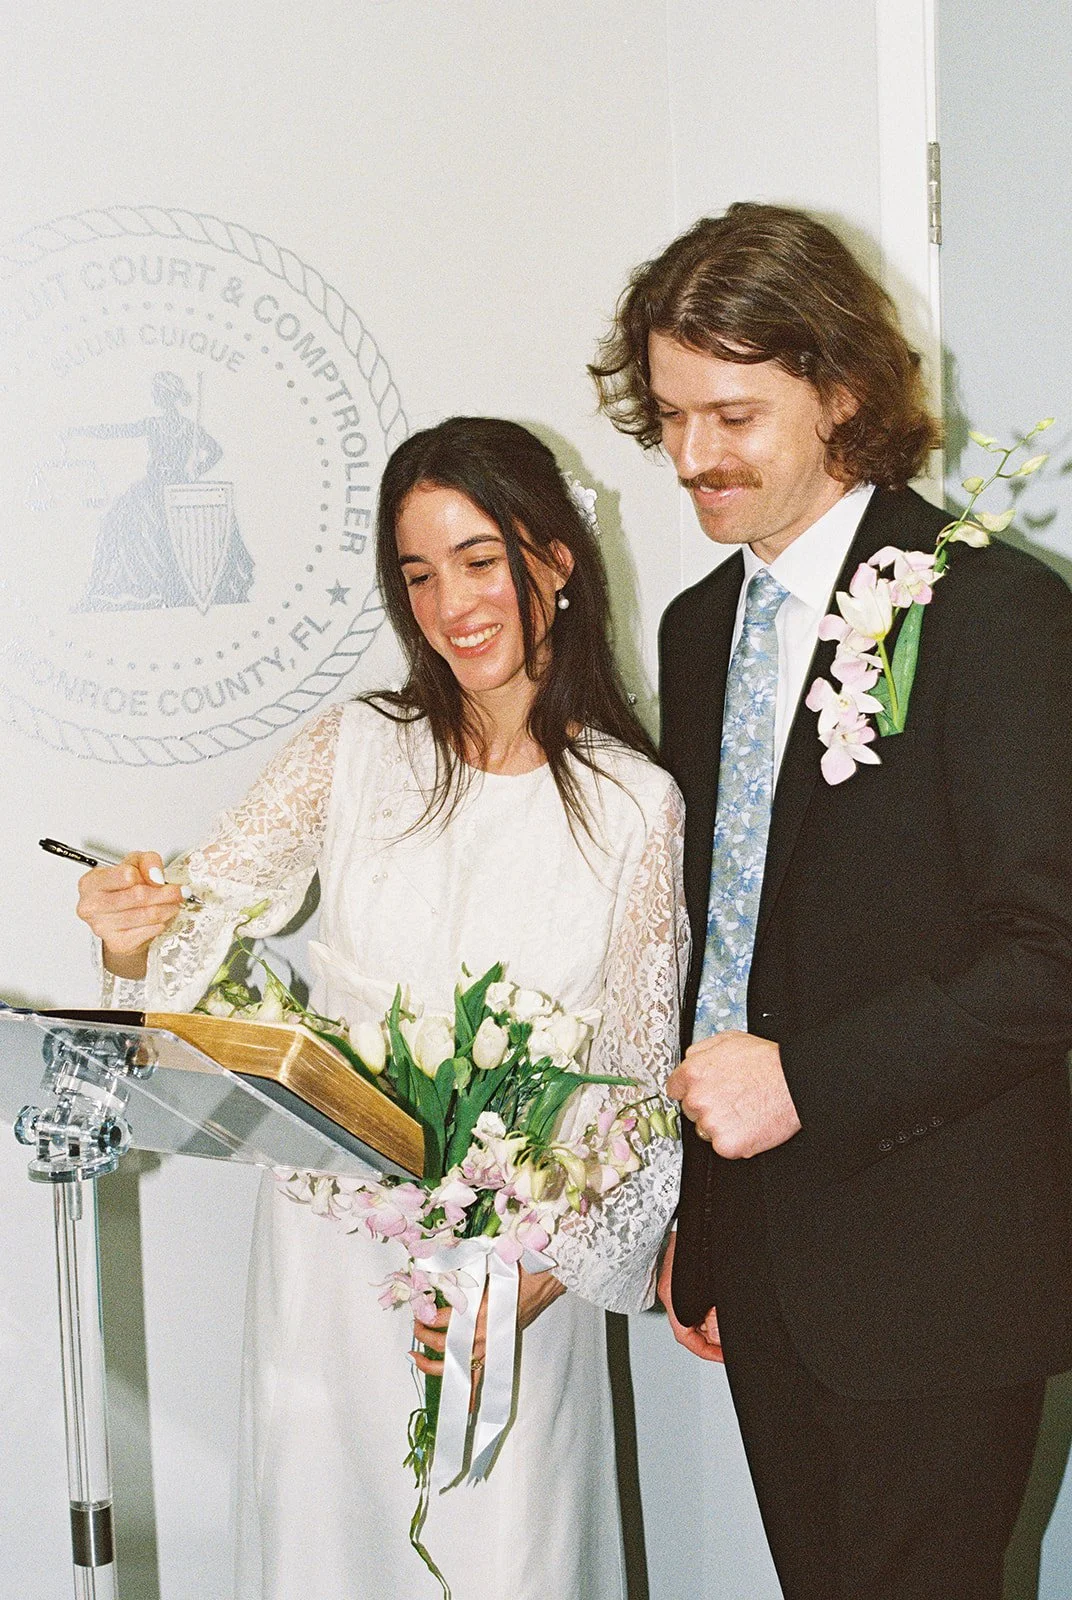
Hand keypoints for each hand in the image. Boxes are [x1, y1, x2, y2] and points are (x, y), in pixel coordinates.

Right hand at [76, 852, 182, 978]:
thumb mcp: (135, 864)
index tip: (161, 879)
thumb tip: (156, 876)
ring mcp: (102, 926)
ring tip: (173, 904)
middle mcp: (91, 905)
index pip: (126, 875)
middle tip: (178, 892)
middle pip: (138, 896)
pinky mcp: (116, 943)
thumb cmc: (124, 888)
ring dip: (166, 909)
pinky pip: (147, 932)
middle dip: (164, 893)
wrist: (119, 921)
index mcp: (91, 882)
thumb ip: (147, 862)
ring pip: (146, 915)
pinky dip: (161, 924)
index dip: (148, 876)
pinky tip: (162, 918)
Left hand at [412, 1266, 565, 1408]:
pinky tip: (462, 1407)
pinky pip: (479, 1380)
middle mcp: (480, 1335)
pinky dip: (470, 1395)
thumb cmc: (514, 1273)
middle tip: (415, 1324)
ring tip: (414, 1356)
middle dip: (422, 1336)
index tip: (418, 1307)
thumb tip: (437, 1277)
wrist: (541, 1282)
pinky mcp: (494, 1353)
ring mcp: (487, 1348)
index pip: (441, 1320)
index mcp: (477, 1313)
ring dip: (429, 1365)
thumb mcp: (484, 1270)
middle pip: (441, 1345)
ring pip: (453, 1367)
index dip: (425, 1314)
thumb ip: (461, 1278)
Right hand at [656, 1230, 723, 1362]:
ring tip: (731, 1326)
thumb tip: (718, 1335)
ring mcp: (675, 1284)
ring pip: (693, 1314)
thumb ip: (713, 1310)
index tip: (724, 1356)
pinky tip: (722, 1306)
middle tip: (731, 1344)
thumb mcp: (707, 1283)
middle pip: (689, 1328)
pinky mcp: (682, 1275)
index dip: (706, 1351)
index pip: (685, 1336)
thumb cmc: (697, 1240)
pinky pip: (695, 1301)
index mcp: (673, 1296)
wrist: (696, 1213)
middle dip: (711, 1339)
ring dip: (711, 1324)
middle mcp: (671, 1293)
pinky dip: (709, 1308)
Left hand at [666, 1031, 800, 1158]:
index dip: (690, 1089)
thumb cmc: (767, 1061)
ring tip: (743, 1110)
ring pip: (705, 1129)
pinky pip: (722, 1146)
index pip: (674, 1088)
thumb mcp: (728, 1040)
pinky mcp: (726, 1144)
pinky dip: (735, 1140)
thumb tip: (690, 1059)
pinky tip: (748, 1124)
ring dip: (720, 1124)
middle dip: (707, 1106)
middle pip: (690, 1109)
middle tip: (732, 1098)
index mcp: (693, 1072)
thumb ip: (701, 1051)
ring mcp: (711, 1123)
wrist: (794, 1083)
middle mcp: (698, 1098)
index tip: (701, 1091)